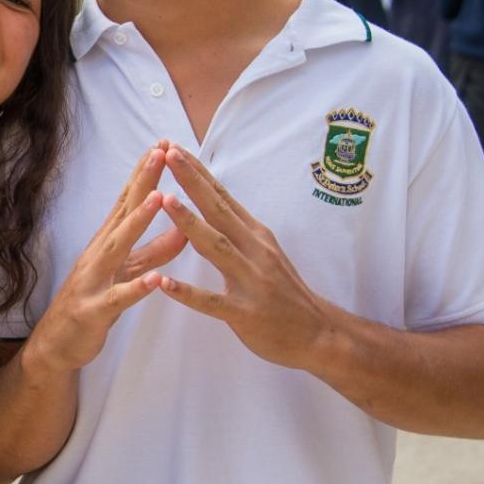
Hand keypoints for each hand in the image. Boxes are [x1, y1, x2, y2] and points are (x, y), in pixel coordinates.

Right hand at [24, 145, 187, 374]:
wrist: (56, 346)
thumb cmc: (93, 303)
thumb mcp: (127, 273)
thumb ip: (154, 252)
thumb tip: (184, 229)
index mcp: (107, 242)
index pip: (128, 200)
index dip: (146, 173)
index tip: (164, 145)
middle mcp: (98, 254)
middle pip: (123, 212)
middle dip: (143, 182)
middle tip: (161, 152)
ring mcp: (93, 280)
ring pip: (118, 248)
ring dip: (138, 223)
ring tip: (159, 199)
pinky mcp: (94, 311)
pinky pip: (117, 299)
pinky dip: (136, 288)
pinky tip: (156, 280)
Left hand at [151, 146, 330, 370]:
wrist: (319, 335)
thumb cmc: (284, 292)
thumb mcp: (265, 252)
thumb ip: (238, 228)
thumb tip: (213, 199)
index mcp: (255, 235)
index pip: (223, 197)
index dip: (199, 172)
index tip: (176, 147)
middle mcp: (254, 251)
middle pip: (219, 211)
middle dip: (192, 182)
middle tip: (169, 154)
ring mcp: (251, 281)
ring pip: (217, 247)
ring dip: (190, 223)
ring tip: (165, 201)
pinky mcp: (245, 313)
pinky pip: (212, 302)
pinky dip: (187, 293)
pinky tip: (164, 283)